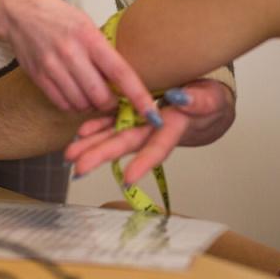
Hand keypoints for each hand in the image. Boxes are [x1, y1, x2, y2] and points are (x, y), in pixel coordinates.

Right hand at [0, 0, 156, 115]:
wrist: (17, 13)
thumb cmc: (56, 16)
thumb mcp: (85, 23)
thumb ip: (102, 49)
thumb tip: (123, 78)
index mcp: (88, 36)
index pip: (120, 71)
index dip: (138, 95)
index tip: (151, 113)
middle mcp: (71, 53)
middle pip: (100, 95)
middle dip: (111, 104)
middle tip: (113, 99)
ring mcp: (52, 67)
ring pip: (81, 103)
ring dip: (91, 105)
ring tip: (91, 94)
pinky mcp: (38, 77)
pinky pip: (62, 103)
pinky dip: (73, 105)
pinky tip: (74, 94)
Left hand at [64, 79, 232, 183]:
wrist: (202, 100)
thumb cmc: (209, 100)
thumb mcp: (209, 99)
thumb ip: (197, 101)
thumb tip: (180, 99)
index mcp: (174, 127)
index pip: (158, 148)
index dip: (144, 162)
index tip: (128, 179)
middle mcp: (153, 130)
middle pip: (126, 144)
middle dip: (101, 156)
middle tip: (79, 169)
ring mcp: (140, 123)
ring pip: (114, 135)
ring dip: (91, 145)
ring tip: (70, 156)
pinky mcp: (132, 112)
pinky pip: (112, 121)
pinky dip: (96, 127)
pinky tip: (80, 133)